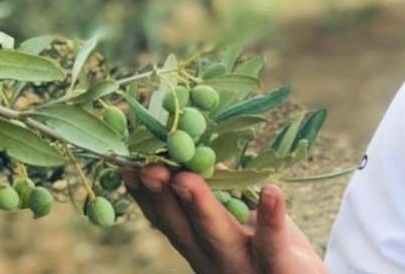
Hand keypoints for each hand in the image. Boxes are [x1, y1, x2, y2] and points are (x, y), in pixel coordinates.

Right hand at [121, 163, 328, 273]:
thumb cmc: (272, 248)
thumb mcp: (242, 215)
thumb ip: (221, 186)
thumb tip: (198, 144)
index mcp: (200, 247)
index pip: (166, 220)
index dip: (144, 195)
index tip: (125, 164)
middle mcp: (214, 261)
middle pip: (183, 229)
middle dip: (163, 197)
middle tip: (149, 168)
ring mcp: (244, 268)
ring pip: (219, 237)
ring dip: (200, 206)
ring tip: (187, 178)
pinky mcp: (279, 270)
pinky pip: (273, 246)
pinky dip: (270, 219)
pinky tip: (271, 191)